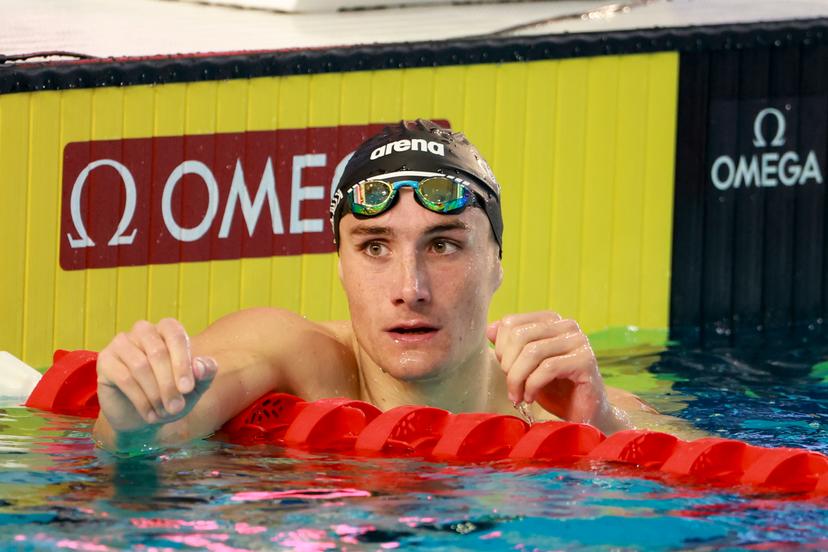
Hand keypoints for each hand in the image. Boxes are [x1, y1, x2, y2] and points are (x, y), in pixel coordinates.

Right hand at [96, 318, 216, 432]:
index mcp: (167, 329)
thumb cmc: (172, 395)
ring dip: (155, 394)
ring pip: (140, 366)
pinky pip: (124, 378)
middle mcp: (143, 331)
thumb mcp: (195, 388)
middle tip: (176, 408)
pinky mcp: (105, 360)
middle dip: (169, 384)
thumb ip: (205, 374)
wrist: (143, 416)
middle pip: (158, 352)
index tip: (188, 389)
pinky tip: (150, 414)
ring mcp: (121, 343)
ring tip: (164, 413)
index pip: (176, 335)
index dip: (183, 363)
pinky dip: (141, 400)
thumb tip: (201, 365)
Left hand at [487, 312, 623, 429]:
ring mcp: (579, 341)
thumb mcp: (525, 366)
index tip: (504, 370)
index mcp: (550, 321)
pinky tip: (530, 398)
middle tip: (510, 387)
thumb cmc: (554, 390)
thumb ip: (509, 347)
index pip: (511, 322)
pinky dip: (532, 385)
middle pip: (520, 335)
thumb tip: (490, 328)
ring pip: (532, 352)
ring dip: (517, 378)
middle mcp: (566, 325)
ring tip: (517, 396)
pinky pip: (548, 368)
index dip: (500, 348)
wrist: (584, 416)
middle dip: (508, 364)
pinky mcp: (586, 360)